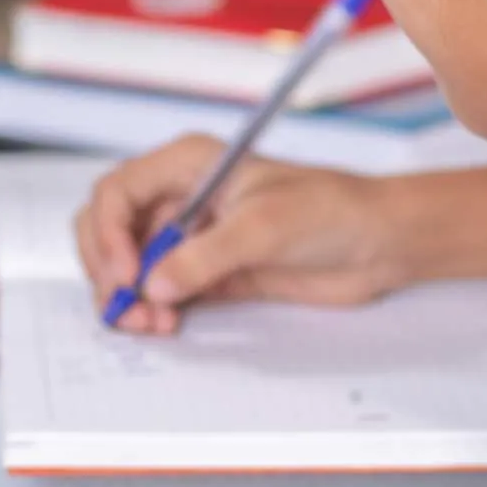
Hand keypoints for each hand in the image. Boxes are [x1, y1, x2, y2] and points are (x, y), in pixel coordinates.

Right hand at [73, 135, 412, 334]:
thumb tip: (155, 283)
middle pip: (111, 229)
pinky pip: (162, 290)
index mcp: (188, 163)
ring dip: (128, 295)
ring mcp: (192, 236)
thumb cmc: (331, 210)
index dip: (110, 234)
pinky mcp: (208, 271)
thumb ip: (205, 255)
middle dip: (108, 268)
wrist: (377, 243)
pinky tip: (165, 322)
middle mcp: (182, 196)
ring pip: (131, 265)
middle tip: (125, 306)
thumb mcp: (265, 226)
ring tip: (148, 322)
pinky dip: (152, 308)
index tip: (128, 274)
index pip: (118, 192)